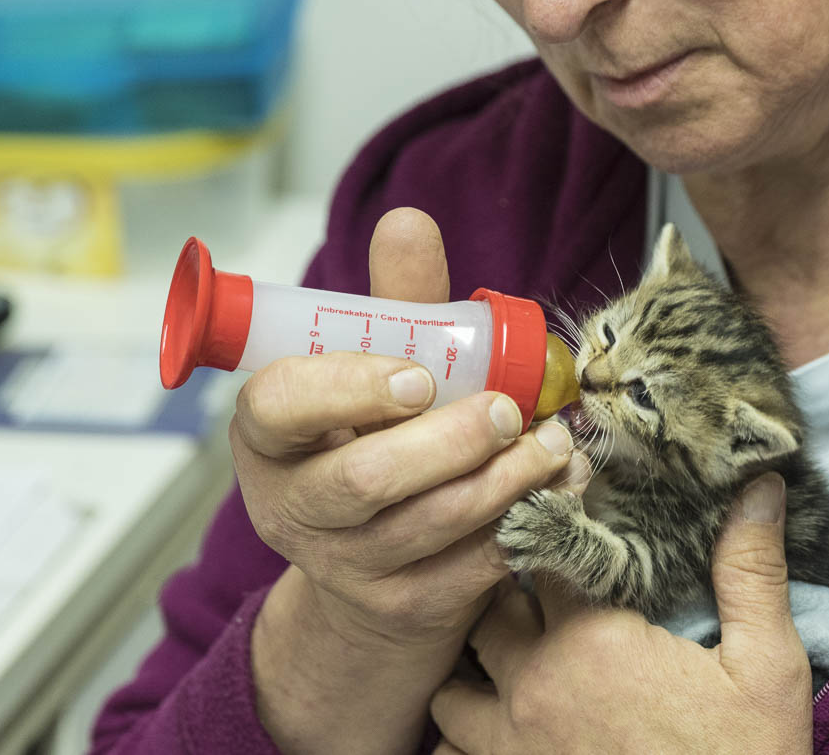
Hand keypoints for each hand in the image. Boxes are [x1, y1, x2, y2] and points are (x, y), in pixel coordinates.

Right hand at [237, 208, 590, 753]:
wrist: (380, 565)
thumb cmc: (377, 440)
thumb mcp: (376, 371)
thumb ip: (394, 305)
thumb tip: (409, 221)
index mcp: (271, 439)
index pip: (277, 405)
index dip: (347, 388)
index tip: (417, 376)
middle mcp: (294, 508)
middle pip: (365, 479)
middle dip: (451, 440)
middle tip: (510, 411)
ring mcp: (346, 567)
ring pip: (429, 524)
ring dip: (506, 478)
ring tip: (553, 443)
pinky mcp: (405, 607)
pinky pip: (472, 567)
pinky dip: (525, 521)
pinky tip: (557, 486)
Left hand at [430, 473, 812, 754]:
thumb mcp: (766, 666)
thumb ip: (752, 572)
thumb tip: (761, 486)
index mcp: (594, 640)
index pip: (545, 554)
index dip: (557, 533)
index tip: (569, 523)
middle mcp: (536, 687)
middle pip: (489, 611)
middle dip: (512, 597)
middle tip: (550, 596)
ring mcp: (512, 747)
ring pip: (453, 687)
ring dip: (477, 669)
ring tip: (518, 664)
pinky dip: (464, 739)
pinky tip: (505, 728)